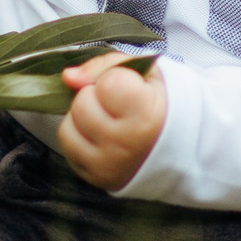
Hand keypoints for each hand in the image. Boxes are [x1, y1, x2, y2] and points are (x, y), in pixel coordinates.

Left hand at [57, 50, 165, 190]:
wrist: (173, 147)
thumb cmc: (155, 103)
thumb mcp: (144, 73)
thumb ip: (105, 65)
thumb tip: (68, 76)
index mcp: (145, 116)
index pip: (109, 83)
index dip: (115, 78)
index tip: (129, 87)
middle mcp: (125, 144)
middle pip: (83, 103)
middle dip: (94, 96)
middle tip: (113, 104)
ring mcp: (108, 163)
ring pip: (68, 126)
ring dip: (81, 116)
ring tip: (104, 118)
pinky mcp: (93, 175)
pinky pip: (67, 145)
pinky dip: (76, 135)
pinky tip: (96, 134)